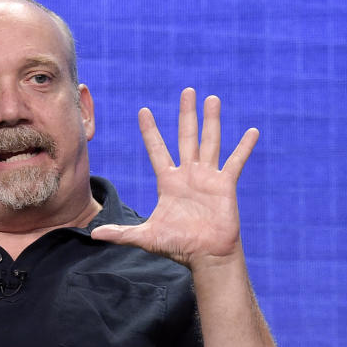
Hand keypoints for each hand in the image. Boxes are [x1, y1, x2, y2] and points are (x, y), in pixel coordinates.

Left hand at [91, 88, 257, 270]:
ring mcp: (208, 178)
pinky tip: (252, 132)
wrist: (205, 256)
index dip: (151, 131)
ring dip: (212, 120)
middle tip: (187, 90)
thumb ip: (121, 233)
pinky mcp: (225, 185)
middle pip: (186, 137)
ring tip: (212, 99)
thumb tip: (93, 234)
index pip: (157, 149)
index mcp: (168, 182)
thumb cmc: (177, 247)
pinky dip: (244, 147)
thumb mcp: (146, 237)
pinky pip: (235, 162)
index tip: (143, 110)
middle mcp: (188, 175)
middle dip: (186, 114)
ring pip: (210, 142)